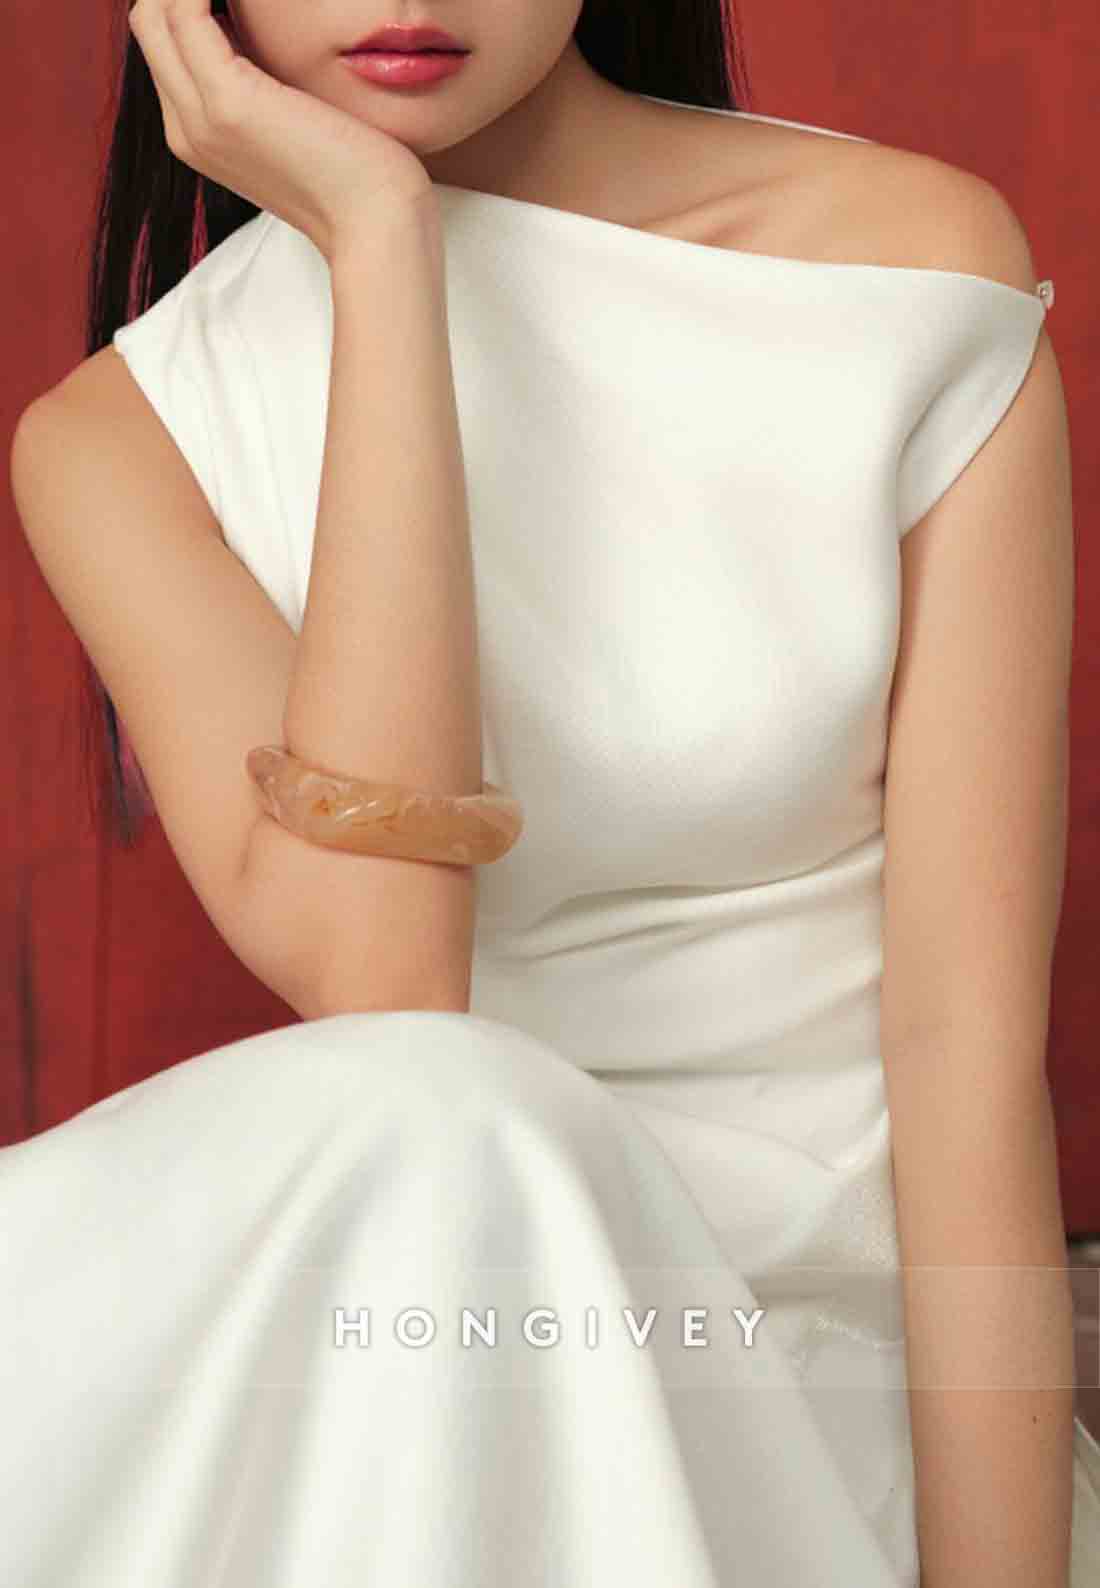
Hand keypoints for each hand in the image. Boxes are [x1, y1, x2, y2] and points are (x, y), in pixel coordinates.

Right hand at [128, 0, 434, 258]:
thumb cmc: (356, 175)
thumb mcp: (297, 124)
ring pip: (154, 14)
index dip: (192, 2)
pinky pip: (185, 12)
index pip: (166, 47)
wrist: (377, 224)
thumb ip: (268, 88)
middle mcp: (188, 131)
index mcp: (200, 137)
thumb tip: (259, 35)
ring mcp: (202, 118)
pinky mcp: (229, 102)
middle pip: (150, 24)